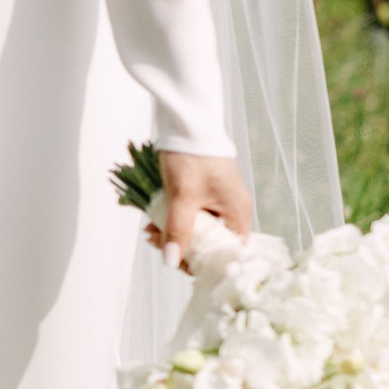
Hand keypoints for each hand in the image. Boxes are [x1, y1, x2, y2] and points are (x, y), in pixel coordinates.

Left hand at [149, 150, 253, 271]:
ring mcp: (219, 201)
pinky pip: (192, 216)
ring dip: (175, 233)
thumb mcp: (182, 197)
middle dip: (183, 246)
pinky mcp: (206, 193)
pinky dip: (175, 220)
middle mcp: (232, 209)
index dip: (206, 263)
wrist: (187, 123)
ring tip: (151, 232)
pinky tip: (154, 221)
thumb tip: (171, 262)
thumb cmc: (191, 157)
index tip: (180, 264)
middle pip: (211, 243)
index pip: (229, 251)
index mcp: (237, 212)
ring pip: (198, 229)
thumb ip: (178, 230)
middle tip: (158, 243)